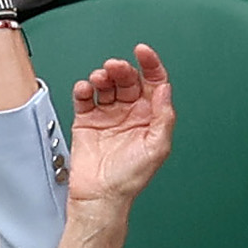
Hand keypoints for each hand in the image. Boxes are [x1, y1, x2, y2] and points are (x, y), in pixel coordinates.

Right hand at [67, 46, 174, 210]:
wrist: (100, 196)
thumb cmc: (129, 178)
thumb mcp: (157, 147)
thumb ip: (164, 116)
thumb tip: (164, 89)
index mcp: (150, 117)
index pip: (153, 83)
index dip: (150, 64)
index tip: (142, 52)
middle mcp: (130, 113)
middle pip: (128, 79)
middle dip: (121, 69)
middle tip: (114, 67)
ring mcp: (108, 116)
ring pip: (106, 85)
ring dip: (102, 76)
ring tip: (99, 79)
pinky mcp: (87, 121)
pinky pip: (85, 98)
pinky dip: (83, 89)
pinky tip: (85, 90)